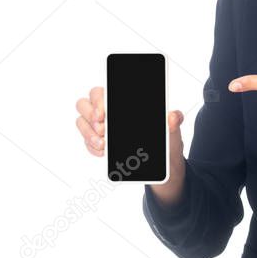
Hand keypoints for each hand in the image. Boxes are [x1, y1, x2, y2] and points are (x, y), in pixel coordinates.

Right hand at [75, 87, 186, 206]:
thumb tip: (173, 116)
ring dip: (88, 133)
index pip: (101, 92)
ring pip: (81, 122)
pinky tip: (103, 152)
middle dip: (90, 115)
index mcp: (123, 101)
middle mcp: (107, 111)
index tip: (103, 113)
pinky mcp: (98, 142)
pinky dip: (92, 147)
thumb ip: (175, 120)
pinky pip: (86, 141)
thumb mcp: (173, 131)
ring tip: (104, 144)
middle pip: (84, 103)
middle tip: (103, 129)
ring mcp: (100, 126)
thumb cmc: (166, 141)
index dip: (98, 99)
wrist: (164, 166)